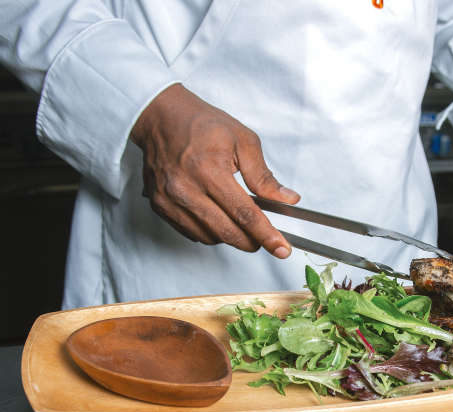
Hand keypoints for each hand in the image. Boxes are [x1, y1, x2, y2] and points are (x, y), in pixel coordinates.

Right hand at [130, 84, 299, 256]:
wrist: (161, 117)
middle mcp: (186, 188)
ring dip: (231, 235)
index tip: (282, 249)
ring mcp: (170, 200)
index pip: (244, 213)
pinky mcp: (160, 207)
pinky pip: (193, 233)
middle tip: (266, 238)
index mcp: (209, 170)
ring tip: (239, 218)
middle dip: (252, 241)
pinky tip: (219, 215)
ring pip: (210, 237)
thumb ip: (264, 176)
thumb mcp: (243, 141)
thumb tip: (287, 199)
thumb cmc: (202, 124)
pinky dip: (211, 231)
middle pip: (227, 232)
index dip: (266, 235)